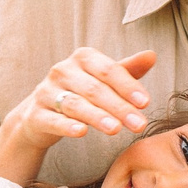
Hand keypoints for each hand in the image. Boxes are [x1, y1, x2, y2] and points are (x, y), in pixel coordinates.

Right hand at [8, 47, 156, 150]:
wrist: (40, 115)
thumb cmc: (79, 93)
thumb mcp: (102, 80)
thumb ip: (126, 70)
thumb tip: (152, 55)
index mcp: (82, 58)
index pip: (108, 70)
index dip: (127, 86)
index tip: (145, 102)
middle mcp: (62, 71)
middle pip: (94, 89)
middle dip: (119, 107)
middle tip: (138, 124)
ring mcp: (46, 92)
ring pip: (75, 104)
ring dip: (97, 117)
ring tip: (116, 130)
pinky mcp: (35, 114)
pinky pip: (53, 120)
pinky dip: (67, 126)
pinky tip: (82, 132)